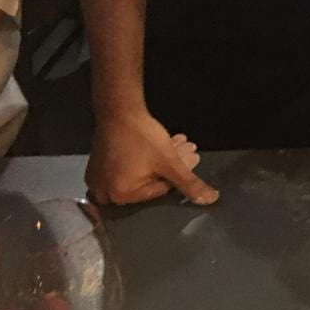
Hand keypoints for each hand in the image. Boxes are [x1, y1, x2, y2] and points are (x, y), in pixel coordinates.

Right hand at [86, 109, 218, 205]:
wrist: (118, 110)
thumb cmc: (142, 137)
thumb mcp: (169, 162)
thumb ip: (189, 183)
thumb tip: (211, 199)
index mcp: (120, 196)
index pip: (159, 190)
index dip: (179, 174)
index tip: (193, 157)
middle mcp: (105, 193)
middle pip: (150, 181)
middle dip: (173, 164)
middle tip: (188, 149)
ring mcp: (99, 179)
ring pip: (141, 172)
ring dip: (162, 159)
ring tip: (179, 143)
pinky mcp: (99, 167)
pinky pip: (127, 168)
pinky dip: (146, 158)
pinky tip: (164, 143)